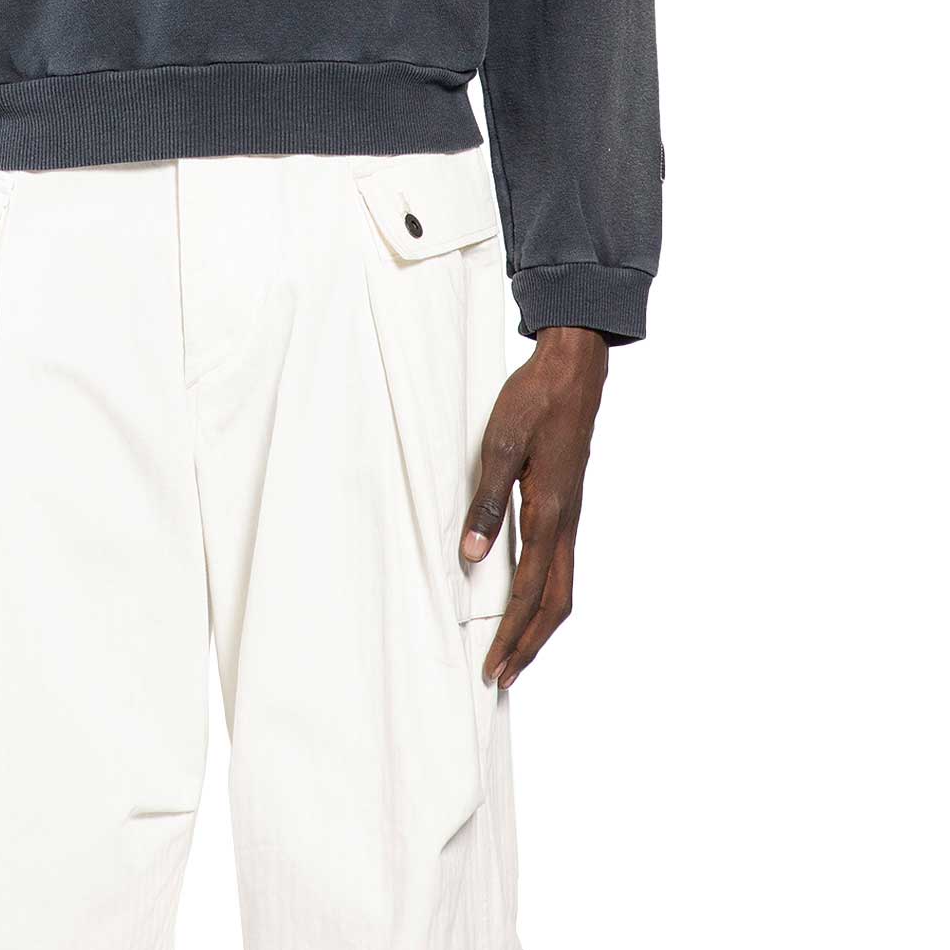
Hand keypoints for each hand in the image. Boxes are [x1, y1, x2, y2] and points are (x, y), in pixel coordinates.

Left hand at [459, 324, 608, 686]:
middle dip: (528, 644)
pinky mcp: (567, 505)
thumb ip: (487, 502)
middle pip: (555, 604)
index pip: (528, 590)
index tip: (492, 665)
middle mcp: (566, 523)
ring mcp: (570, 516)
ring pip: (562, 588)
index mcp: (550, 512)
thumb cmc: (534, 401)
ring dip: (538, 625)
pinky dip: (544, 596)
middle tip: (501, 676)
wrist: (573, 371)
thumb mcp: (500, 446)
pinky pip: (560, 566)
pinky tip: (525, 599)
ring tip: (513, 651)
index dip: (510, 633)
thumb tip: (473, 556)